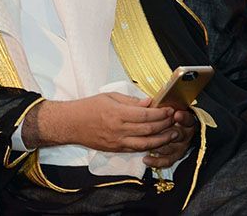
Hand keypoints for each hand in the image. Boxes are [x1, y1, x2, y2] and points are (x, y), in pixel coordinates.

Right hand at [27, 93, 176, 152]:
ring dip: (162, 139)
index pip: (145, 114)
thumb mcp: (109, 97)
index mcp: (117, 113)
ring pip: (146, 143)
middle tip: (175, 120)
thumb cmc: (88, 107)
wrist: (71, 124)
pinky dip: (149, 146)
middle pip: (149, 129)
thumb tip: (149, 102)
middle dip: (165, 125)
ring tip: (172, 134)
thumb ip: (130, 101)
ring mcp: (118, 141)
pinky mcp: (116, 149)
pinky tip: (157, 142)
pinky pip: (136, 149)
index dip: (160, 112)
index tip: (169, 109)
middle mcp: (119, 129)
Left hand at [143, 110, 195, 168]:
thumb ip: (160, 106)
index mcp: (186, 121)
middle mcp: (185, 134)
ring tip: (145, 144)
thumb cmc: (168, 116)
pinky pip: (167, 161)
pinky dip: (156, 161)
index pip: (188, 119)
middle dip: (166, 132)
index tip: (177, 114)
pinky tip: (146, 159)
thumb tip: (148, 101)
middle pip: (178, 134)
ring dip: (157, 146)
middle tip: (155, 131)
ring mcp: (181, 146)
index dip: (183, 117)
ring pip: (170, 148)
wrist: (176, 130)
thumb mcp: (167, 109)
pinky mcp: (175, 156)